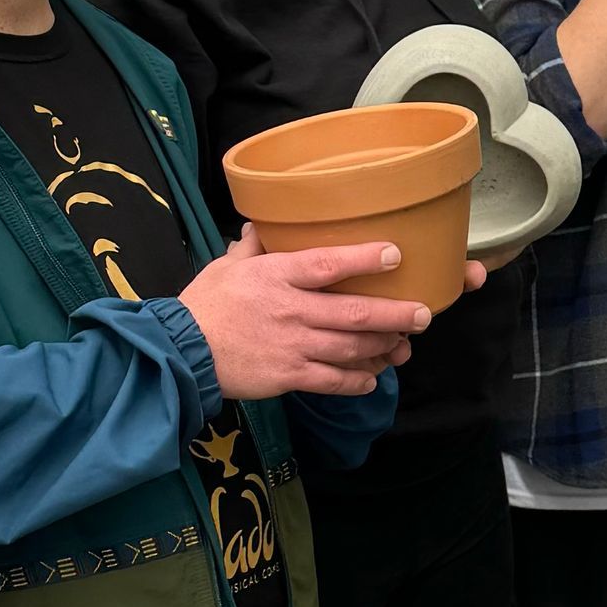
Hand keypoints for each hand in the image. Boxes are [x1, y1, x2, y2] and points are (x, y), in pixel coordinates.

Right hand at [182, 228, 428, 398]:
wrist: (183, 353)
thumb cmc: (204, 305)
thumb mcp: (226, 267)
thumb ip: (251, 248)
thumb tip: (258, 226)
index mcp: (277, 276)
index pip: (327, 263)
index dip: (365, 259)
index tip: (395, 254)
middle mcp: (291, 309)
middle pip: (354, 312)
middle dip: (395, 314)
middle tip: (423, 315)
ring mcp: (293, 346)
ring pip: (351, 348)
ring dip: (383, 348)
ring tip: (404, 346)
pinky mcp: (288, 376)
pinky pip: (332, 380)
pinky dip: (357, 380)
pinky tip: (372, 378)